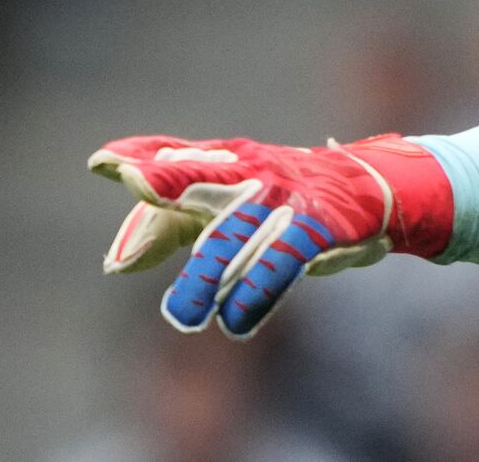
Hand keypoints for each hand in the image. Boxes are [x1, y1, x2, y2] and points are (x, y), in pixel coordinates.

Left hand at [89, 133, 452, 337]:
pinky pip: (282, 261)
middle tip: (134, 181)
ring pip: (237, 233)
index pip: (177, 156)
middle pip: (205, 174)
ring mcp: (288, 196)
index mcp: (228, 160)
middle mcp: (255, 170)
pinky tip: (234, 321)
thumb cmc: (286, 199)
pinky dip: (255, 292)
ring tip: (184, 316)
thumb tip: (113, 263)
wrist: (375, 190)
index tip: (103, 163)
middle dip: (170, 177)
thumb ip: (165, 226)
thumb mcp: (227, 205)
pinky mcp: (320, 226)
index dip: (141, 156)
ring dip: (207, 276)